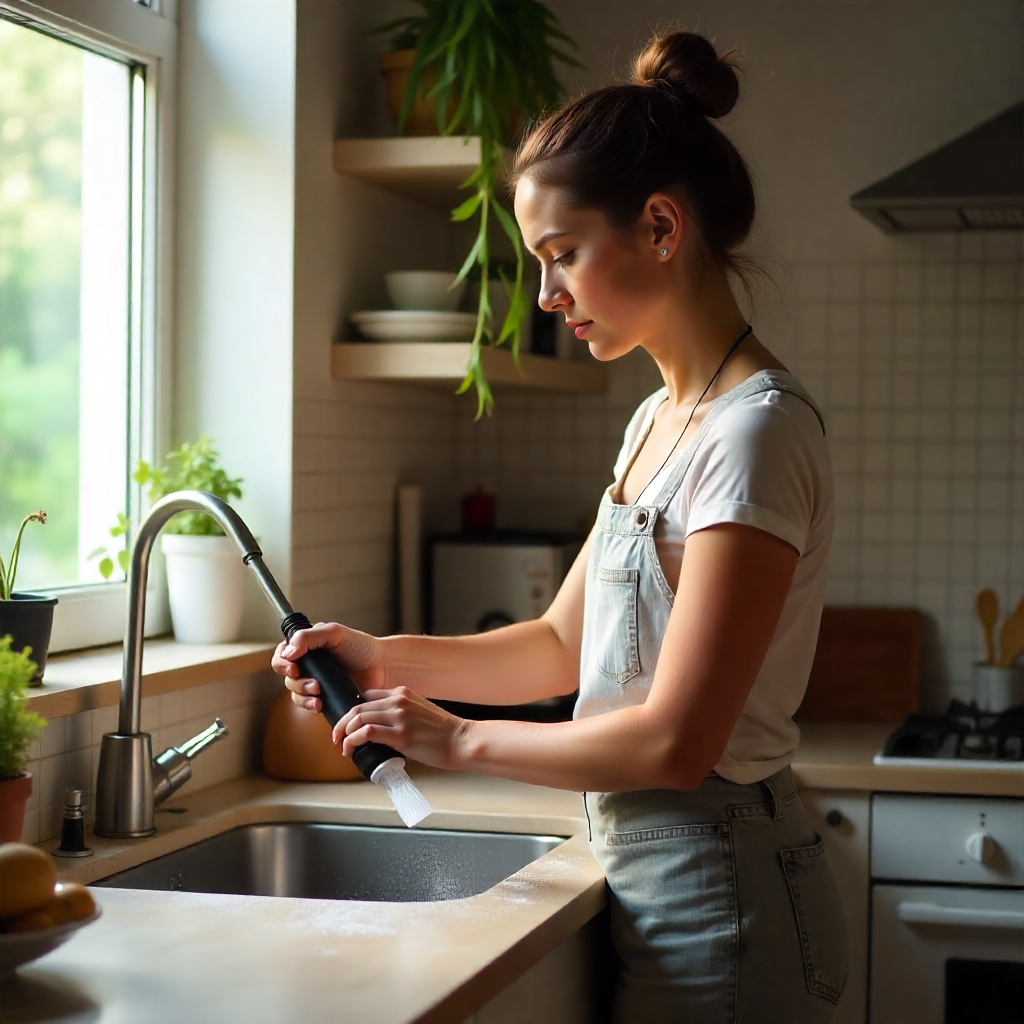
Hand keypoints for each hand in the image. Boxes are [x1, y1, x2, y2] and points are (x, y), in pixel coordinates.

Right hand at [272, 622, 385, 712]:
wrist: (382, 667)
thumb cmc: (361, 646)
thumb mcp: (334, 633)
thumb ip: (308, 637)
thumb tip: (287, 653)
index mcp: (307, 646)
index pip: (282, 654)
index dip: (282, 662)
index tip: (293, 668)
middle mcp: (309, 664)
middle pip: (286, 677)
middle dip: (297, 682)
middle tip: (314, 684)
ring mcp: (315, 681)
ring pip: (294, 693)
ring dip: (303, 696)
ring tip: (319, 695)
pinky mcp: (323, 697)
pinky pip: (307, 704)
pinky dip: (309, 705)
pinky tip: (319, 704)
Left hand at [334, 687, 469, 770]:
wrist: (462, 740)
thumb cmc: (443, 732)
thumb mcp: (419, 712)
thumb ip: (401, 713)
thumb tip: (380, 729)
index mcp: (402, 693)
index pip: (366, 696)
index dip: (351, 711)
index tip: (347, 725)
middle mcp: (398, 701)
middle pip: (357, 706)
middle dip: (341, 723)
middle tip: (336, 736)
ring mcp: (399, 717)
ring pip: (358, 718)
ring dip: (344, 733)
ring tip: (342, 746)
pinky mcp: (400, 735)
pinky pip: (366, 733)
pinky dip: (353, 740)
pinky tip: (351, 749)